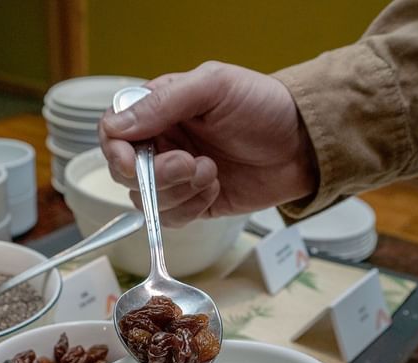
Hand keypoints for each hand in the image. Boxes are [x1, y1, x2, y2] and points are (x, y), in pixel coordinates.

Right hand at [99, 61, 317, 226]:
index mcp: (159, 109)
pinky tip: (215, 190)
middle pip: (125, 172)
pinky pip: (171, 218)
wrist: (303, 146)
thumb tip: (117, 126)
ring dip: (179, 192)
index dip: (116, 151)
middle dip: (156, 175)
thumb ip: (164, 102)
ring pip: (146, 200)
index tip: (133, 162)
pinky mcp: (193, 204)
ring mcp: (176, 176)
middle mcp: (161, 143)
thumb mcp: (214, 88)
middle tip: (191, 164)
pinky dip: (191, 208)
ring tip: (212, 173)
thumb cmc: (264, 106)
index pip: (113, 131)